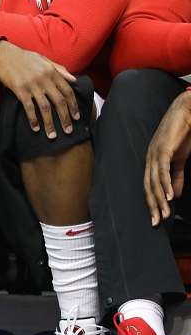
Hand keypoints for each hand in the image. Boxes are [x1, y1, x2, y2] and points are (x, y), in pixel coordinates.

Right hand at [0, 41, 79, 139]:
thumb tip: (73, 80)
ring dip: (50, 123)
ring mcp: (32, 85)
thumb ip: (59, 69)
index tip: (76, 117)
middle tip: (68, 130)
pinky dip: (33, 119)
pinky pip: (29, 107)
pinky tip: (35, 128)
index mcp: (52, 71)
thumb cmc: (24, 57)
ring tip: (52, 134)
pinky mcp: (20, 90)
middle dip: (65, 118)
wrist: (3, 54)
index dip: (73, 106)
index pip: (67, 91)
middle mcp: (44, 79)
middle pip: (59, 102)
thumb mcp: (44, 60)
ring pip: (45, 107)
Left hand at [144, 91, 190, 225]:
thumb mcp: (180, 159)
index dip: (152, 202)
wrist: (186, 112)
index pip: (149, 186)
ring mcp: (155, 153)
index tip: (156, 218)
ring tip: (164, 212)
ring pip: (155, 180)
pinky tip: (170, 196)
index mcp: (152, 161)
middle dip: (153, 205)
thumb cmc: (183, 134)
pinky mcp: (163, 149)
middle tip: (156, 222)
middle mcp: (150, 158)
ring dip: (160, 198)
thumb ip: (176, 175)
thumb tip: (175, 193)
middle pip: (148, 186)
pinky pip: (163, 169)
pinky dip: (166, 184)